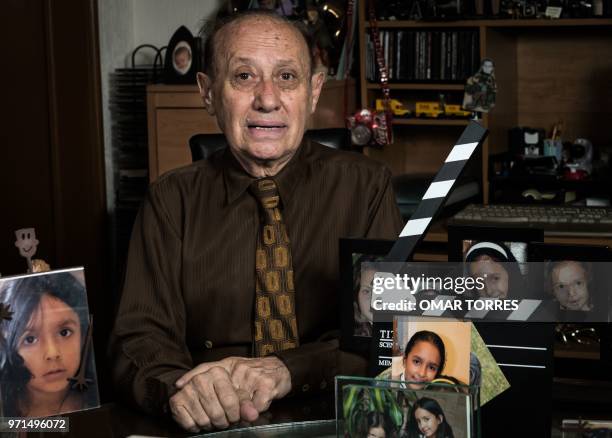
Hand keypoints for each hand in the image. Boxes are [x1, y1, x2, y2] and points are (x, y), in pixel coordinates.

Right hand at [169, 358, 257, 431]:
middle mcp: (200, 379)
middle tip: (223, 418)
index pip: (231, 402)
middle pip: (217, 414)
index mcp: (218, 372)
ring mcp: (187, 390)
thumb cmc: (220, 391)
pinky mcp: (176, 402)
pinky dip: (196, 427)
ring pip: (204, 421)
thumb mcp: (236, 394)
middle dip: (223, 421)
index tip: (234, 416)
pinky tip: (199, 418)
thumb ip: (246, 404)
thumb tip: (252, 415)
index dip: (235, 415)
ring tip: (211, 418)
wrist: (196, 388)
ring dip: (210, 425)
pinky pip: (190, 425)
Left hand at [174, 356, 290, 428]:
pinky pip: (257, 405)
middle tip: (223, 420)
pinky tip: (260, 405)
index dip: (192, 375)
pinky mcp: (267, 383)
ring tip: (245, 413)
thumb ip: (221, 384)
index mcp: (230, 365)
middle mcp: (240, 368)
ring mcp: (253, 375)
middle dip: (221, 409)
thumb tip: (199, 394)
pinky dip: (257, 409)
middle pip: (224, 392)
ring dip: (241, 412)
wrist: (283, 369)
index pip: (207, 367)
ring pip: (241, 401)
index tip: (179, 385)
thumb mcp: (237, 374)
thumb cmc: (257, 374)